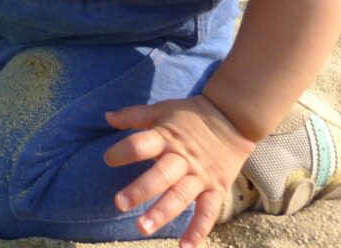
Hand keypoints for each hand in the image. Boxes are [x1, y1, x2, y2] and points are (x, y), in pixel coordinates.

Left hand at [104, 94, 255, 247]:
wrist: (233, 118)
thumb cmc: (191, 115)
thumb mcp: (162, 110)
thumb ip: (134, 115)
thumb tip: (107, 117)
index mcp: (166, 138)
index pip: (141, 144)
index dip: (123, 151)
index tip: (107, 159)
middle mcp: (182, 158)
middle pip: (159, 175)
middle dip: (139, 190)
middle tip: (119, 204)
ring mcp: (200, 175)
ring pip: (180, 196)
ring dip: (161, 213)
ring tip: (142, 228)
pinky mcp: (216, 188)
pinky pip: (207, 212)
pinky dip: (198, 230)